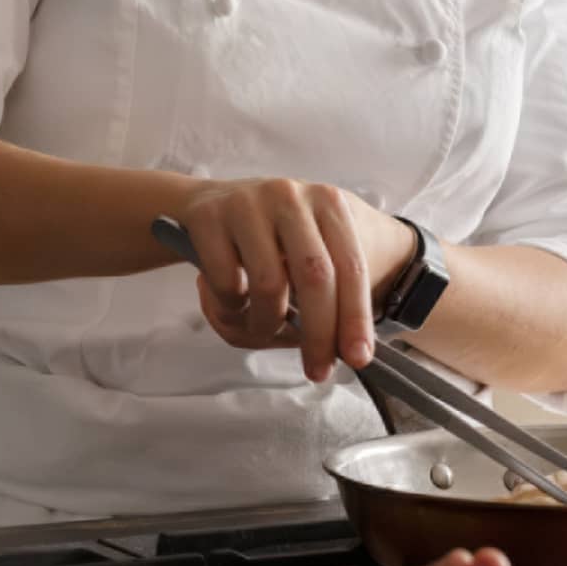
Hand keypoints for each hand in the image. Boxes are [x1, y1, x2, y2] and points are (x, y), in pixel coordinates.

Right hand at [179, 177, 416, 380]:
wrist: (212, 203)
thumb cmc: (272, 238)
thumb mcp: (310, 251)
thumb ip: (329, 293)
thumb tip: (338, 349)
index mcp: (327, 202)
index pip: (351, 265)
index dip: (355, 316)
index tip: (357, 358)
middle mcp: (289, 196)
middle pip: (314, 276)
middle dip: (318, 333)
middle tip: (316, 369)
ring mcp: (247, 203)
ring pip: (268, 285)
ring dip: (267, 324)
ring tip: (262, 328)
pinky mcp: (209, 216)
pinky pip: (226, 283)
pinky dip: (231, 307)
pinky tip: (232, 299)